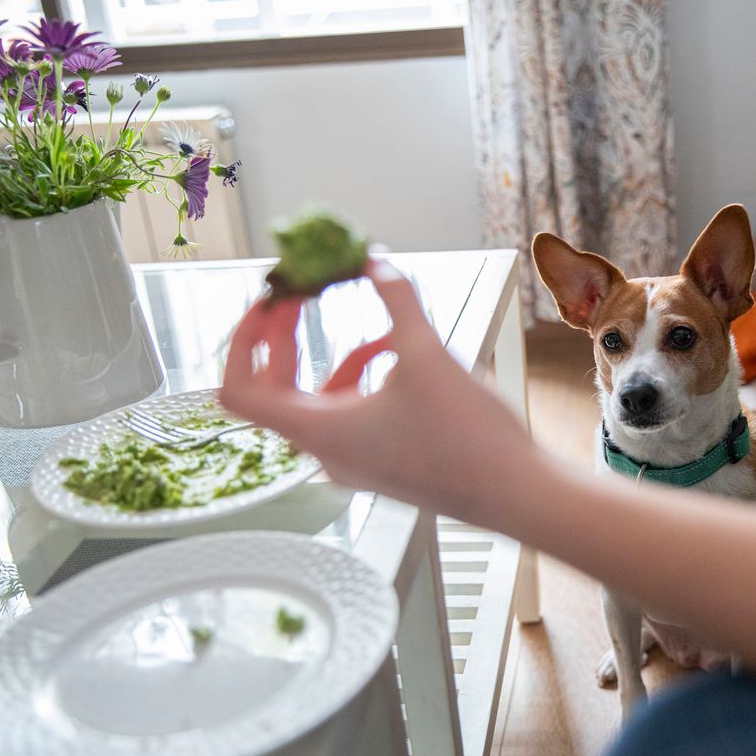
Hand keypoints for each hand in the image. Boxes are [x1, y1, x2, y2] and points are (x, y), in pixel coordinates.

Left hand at [218, 259, 534, 515]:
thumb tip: (376, 262)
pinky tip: (402, 358)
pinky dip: (364, 380)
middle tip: (308, 295)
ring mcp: (354, 461)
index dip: (242, 341)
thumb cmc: (468, 440)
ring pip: (320, 400)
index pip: (239, 390)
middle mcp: (327, 452)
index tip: (270, 304)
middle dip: (289, 336)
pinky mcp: (383, 462)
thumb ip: (396, 300)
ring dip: (336, 357)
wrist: (516, 493)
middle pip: (276, 389)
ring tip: (377, 329)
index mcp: (319, 431)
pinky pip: (352, 414)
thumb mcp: (427, 354)